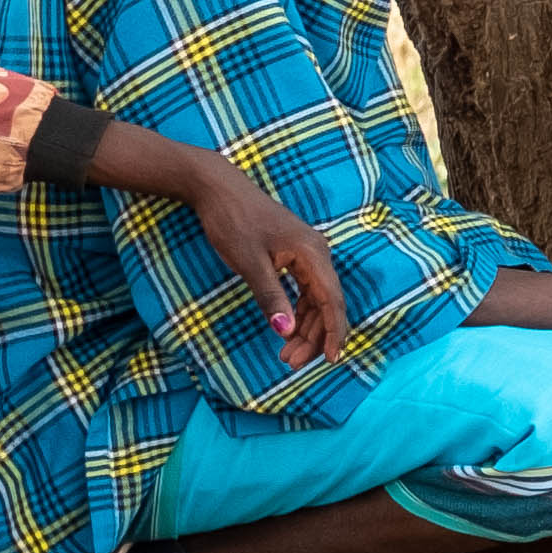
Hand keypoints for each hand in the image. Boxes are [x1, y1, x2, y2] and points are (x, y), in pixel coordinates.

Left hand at [179, 149, 352, 360]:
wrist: (218, 189)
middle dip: (314, 337)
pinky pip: (304, 290)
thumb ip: (270, 297)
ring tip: (286, 354)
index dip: (334, 332)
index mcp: (312, 253)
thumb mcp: (249, 264)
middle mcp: (316, 253)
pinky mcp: (294, 255)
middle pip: (326, 303)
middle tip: (292, 363)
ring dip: (305, 327)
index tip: (331, 360)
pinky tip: (285, 327)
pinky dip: (297, 312)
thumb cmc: (233, 221)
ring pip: (316, 299)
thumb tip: (285, 331)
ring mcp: (306, 253)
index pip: (332, 300)